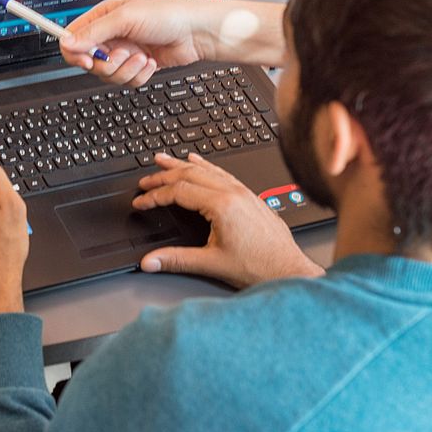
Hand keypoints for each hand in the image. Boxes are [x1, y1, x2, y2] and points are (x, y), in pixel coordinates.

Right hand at [59, 0, 209, 86]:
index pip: (74, 37)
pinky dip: (139, 74)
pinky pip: (126, 81)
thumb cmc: (167, 15)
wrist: (196, 33)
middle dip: (108, 63)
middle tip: (122, 54)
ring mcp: (124, 52)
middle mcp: (111, 35)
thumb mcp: (126, 18)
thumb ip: (94, 32)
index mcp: (103, 17)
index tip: (86, 60)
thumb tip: (67, 42)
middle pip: (90, 61)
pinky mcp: (136, 66)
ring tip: (142, 56)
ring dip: (127, 69)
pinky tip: (151, 61)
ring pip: (108, 75)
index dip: (75, 52)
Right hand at [132, 153, 323, 287]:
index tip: (142, 201)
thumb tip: (151, 261)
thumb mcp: (212, 264)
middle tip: (145, 179)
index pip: (179, 191)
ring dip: (181, 165)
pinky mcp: (250, 197)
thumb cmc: (259, 267)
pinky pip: (222, 173)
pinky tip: (198, 161)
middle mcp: (233, 193)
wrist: (289, 270)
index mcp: (222, 206)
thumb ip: (176, 260)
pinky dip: (205, 166)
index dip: (155, 195)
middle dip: (163, 176)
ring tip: (163, 160)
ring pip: (206, 170)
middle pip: (190, 175)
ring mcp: (243, 193)